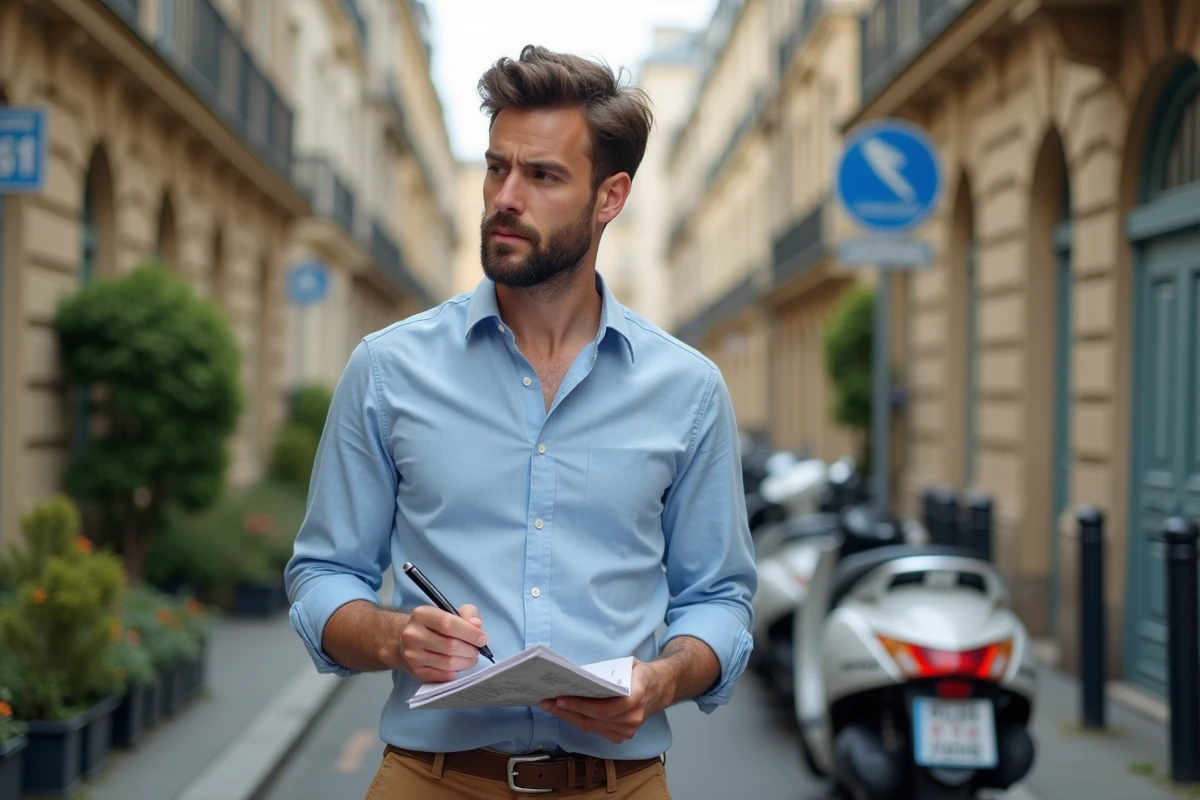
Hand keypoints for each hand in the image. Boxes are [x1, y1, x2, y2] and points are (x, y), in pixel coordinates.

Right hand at [398, 604, 487, 682]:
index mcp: (422, 615)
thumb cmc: (434, 624)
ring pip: (447, 663)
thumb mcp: (449, 610)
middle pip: (450, 646)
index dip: (469, 633)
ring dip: (465, 662)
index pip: (448, 624)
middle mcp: (413, 635)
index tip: (482, 638)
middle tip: (477, 650)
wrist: (405, 639)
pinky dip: (455, 673)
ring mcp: (412, 655)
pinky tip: (458, 666)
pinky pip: (442, 676)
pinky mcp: (416, 671)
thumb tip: (477, 625)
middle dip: (470, 650)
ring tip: (471, 658)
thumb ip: (467, 613)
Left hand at [539, 660, 671, 743]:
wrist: (661, 688)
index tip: (560, 699)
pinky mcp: (622, 735)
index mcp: (636, 698)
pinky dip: (580, 720)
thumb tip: (579, 676)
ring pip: (592, 727)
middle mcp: (632, 719)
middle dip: (567, 711)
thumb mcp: (628, 665)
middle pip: (593, 720)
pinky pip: (596, 730)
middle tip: (547, 702)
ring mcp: (628, 730)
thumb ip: (608, 673)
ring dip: (569, 717)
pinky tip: (567, 712)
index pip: (603, 709)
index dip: (580, 706)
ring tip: (551, 706)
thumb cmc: (642, 674)